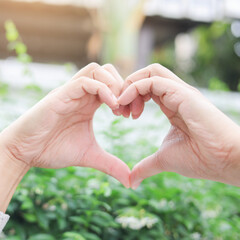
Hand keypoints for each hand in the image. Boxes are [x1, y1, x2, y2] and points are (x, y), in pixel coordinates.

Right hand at [0, 63, 129, 187]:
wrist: (25, 152)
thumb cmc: (54, 149)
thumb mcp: (90, 155)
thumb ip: (111, 164)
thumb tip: (131, 181)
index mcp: (89, 103)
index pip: (113, 85)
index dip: (127, 96)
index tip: (132, 115)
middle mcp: (82, 94)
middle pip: (108, 71)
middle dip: (123, 87)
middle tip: (127, 110)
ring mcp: (71, 92)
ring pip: (97, 70)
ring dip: (113, 85)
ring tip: (118, 108)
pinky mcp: (60, 95)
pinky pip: (84, 81)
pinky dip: (102, 89)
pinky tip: (111, 107)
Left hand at [118, 64, 239, 187]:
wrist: (224, 161)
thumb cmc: (199, 159)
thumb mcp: (163, 160)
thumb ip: (146, 166)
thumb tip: (131, 181)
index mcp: (172, 105)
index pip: (146, 89)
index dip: (129, 98)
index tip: (121, 115)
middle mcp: (175, 95)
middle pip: (145, 76)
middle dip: (126, 90)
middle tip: (117, 110)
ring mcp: (180, 92)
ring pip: (149, 72)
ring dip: (129, 87)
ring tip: (121, 107)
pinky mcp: (183, 93)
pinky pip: (152, 80)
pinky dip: (134, 88)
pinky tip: (125, 105)